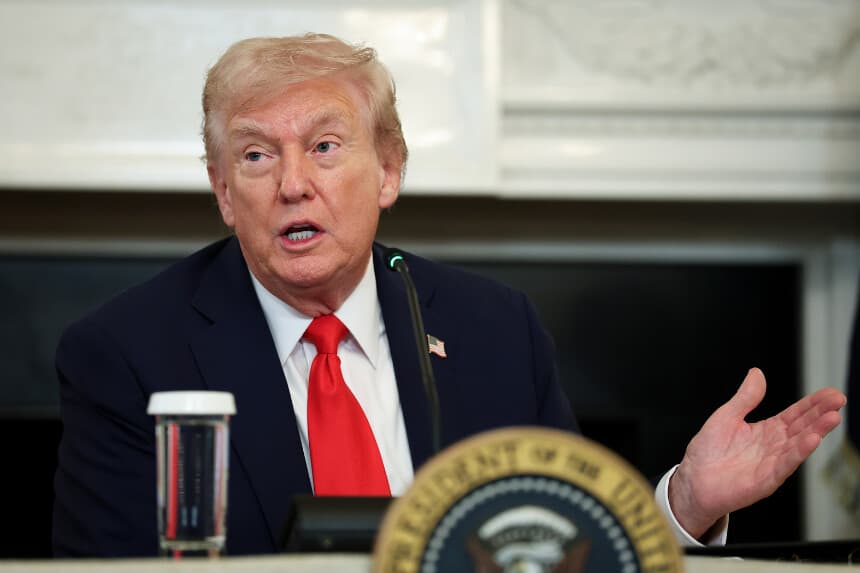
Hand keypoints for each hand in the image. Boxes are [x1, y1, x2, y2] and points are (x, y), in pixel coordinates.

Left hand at [668, 367, 845, 538]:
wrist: (693, 479)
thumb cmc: (708, 451)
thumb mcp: (727, 416)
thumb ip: (745, 397)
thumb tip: (757, 373)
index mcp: (767, 431)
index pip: (796, 415)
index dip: (813, 404)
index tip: (830, 393)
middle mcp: (774, 447)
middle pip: (803, 427)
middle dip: (821, 414)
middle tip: (838, 400)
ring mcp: (772, 464)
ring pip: (799, 445)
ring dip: (817, 432)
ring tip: (832, 417)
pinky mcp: (765, 480)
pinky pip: (785, 465)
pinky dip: (799, 453)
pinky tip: (812, 440)